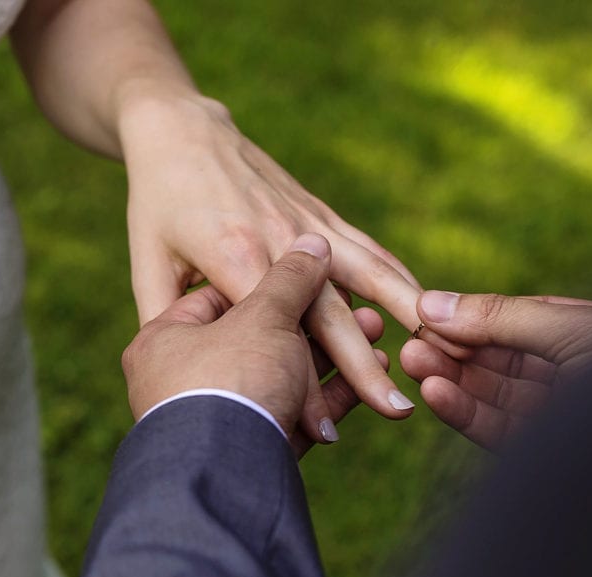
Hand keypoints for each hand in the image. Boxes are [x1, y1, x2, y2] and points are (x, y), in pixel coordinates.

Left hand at [119, 94, 435, 420]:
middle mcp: (278, 237)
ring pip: (368, 272)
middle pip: (333, 311)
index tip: (322, 430)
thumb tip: (178, 379)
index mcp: (232, 255)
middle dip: (365, 367)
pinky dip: (399, 276)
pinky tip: (424, 304)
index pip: (274, 332)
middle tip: (399, 409)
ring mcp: (306, 221)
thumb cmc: (158, 203)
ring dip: (406, 314)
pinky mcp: (320, 212)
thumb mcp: (147, 263)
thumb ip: (163, 316)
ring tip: (444, 350)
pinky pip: (367, 248)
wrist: (183, 129)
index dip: (300, 384)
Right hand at [401, 291, 591, 447]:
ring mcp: (568, 419)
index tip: (422, 314)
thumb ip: (502, 317)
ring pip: (498, 396)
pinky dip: (467, 412)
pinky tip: (436, 394)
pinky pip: (502, 431)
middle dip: (455, 350)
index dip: (471, 318)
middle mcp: (582, 375)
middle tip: (408, 344)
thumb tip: (432, 302)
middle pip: (504, 360)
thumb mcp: (574, 328)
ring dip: (454, 380)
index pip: (521, 321)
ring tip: (411, 364)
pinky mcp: (555, 459)